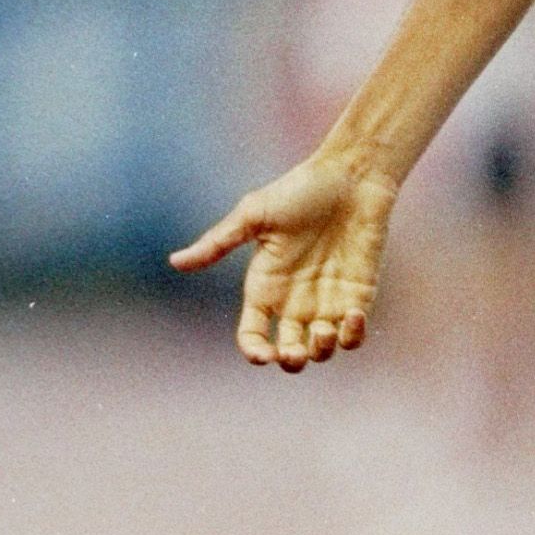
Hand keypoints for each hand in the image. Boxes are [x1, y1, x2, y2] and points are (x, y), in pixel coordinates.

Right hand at [168, 155, 398, 372]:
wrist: (351, 174)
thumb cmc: (301, 190)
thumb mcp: (255, 214)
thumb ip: (219, 243)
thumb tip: (175, 261)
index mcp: (265, 287)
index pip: (253, 334)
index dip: (254, 351)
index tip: (263, 354)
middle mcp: (295, 301)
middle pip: (287, 352)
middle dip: (290, 361)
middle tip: (295, 351)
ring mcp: (328, 300)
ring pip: (321, 350)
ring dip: (320, 351)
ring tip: (324, 331)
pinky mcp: (358, 295)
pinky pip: (354, 334)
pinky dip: (353, 337)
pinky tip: (354, 316)